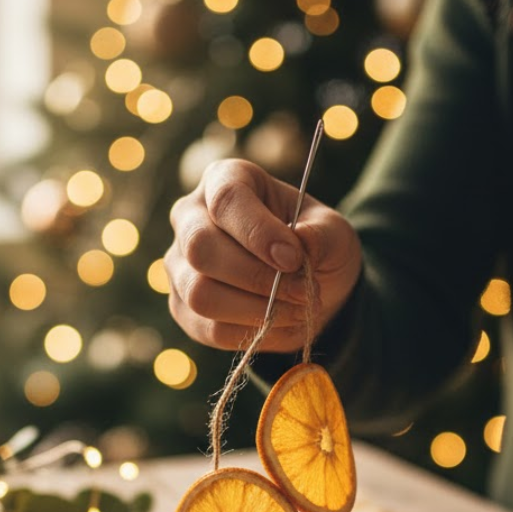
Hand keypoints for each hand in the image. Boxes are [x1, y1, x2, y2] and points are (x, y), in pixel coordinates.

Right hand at [165, 159, 362, 352]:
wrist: (305, 286)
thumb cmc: (314, 246)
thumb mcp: (332, 233)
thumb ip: (321, 235)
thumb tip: (299, 244)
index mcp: (224, 179)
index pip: (226, 199)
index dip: (258, 232)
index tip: (294, 259)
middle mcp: (189, 218)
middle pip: (201, 248)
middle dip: (256, 277)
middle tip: (302, 290)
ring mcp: (180, 265)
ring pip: (200, 293)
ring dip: (256, 309)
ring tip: (297, 310)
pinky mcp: (183, 308)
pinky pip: (208, 327)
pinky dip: (251, 331)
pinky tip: (280, 324)